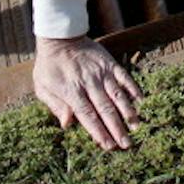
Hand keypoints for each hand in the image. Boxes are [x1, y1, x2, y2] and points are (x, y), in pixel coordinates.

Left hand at [33, 35, 142, 150]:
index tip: (108, 146)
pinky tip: (141, 101)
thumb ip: (55, 105)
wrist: (59, 37)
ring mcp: (101, 72)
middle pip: (105, 109)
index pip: (87, 116)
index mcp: (71, 91)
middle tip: (127, 144)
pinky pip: (124, 77)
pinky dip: (133, 89)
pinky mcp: (110, 63)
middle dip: (117, 128)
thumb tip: (67, 124)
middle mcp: (89, 83)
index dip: (99, 132)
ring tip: (137, 127)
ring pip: (117, 95)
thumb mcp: (42, 86)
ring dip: (128, 112)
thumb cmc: (49, 66)